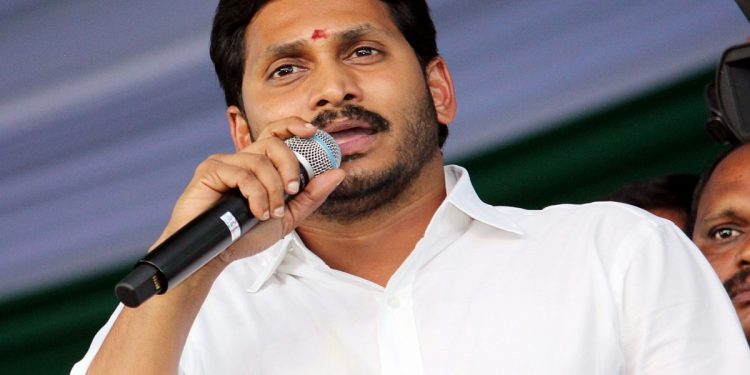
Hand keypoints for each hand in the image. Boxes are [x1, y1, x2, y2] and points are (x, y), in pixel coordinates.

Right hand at [152, 118, 344, 269]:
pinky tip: (255, 213)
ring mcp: (224, 162)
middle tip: (292, 191)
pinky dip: (255, 195)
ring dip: (272, 190)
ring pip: (260, 161)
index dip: (294, 125)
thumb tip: (338, 172)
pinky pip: (242, 173)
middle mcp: (242, 159)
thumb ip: (311, 196)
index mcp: (258, 165)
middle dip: (289, 165)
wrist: (214, 255)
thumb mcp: (287, 217)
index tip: (313, 132)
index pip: (276, 133)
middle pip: (273, 142)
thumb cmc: (243, 236)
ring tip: (269, 213)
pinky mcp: (210, 170)